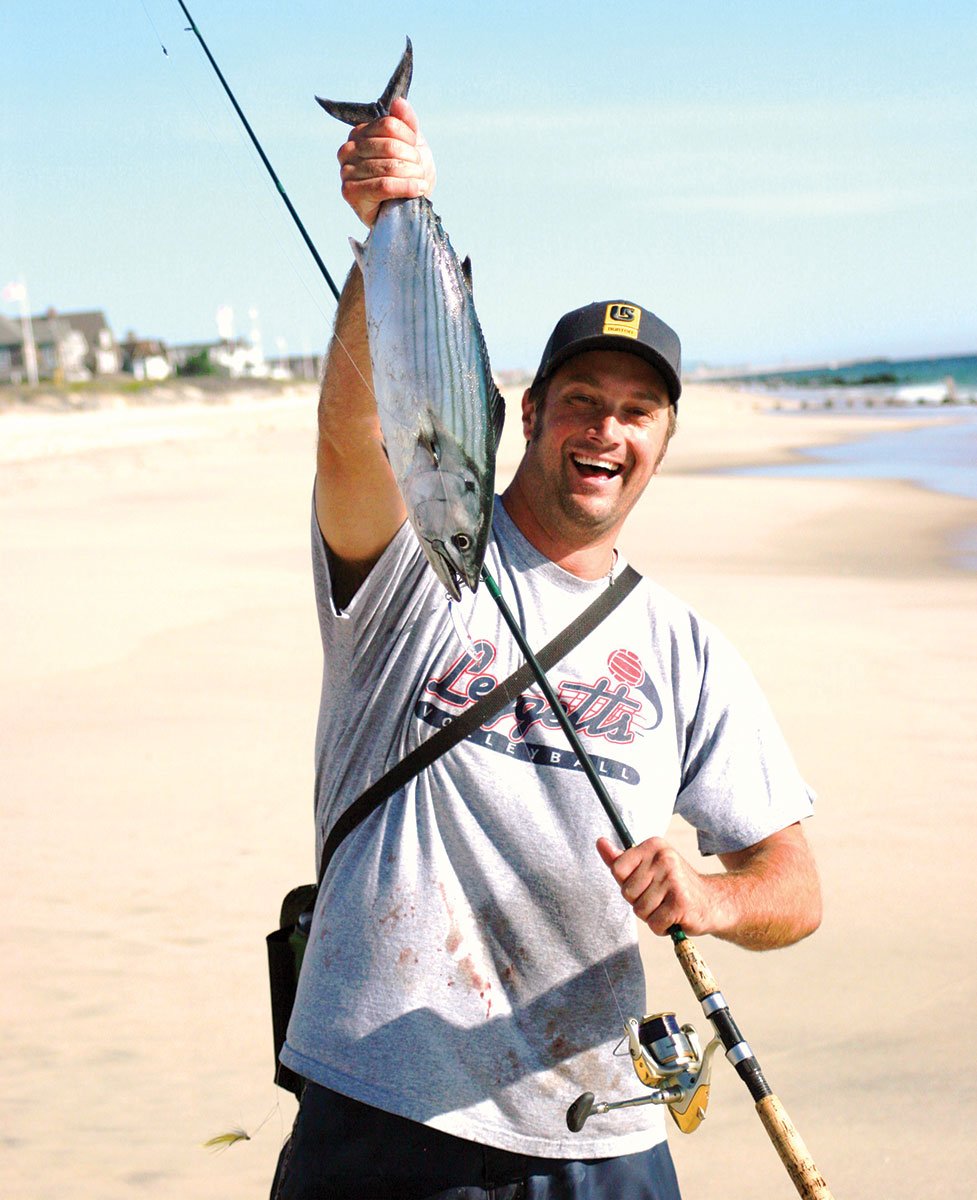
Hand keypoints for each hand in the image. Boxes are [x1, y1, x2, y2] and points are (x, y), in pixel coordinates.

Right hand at [337, 97, 435, 226]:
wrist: (404, 210)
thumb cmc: (406, 176)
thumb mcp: (411, 146)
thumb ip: (406, 123)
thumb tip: (399, 102)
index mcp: (358, 134)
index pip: (388, 125)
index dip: (409, 138)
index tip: (416, 151)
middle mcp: (347, 150)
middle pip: (389, 145)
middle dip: (412, 159)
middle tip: (420, 170)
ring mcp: (345, 172)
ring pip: (388, 166)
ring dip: (412, 174)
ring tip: (420, 181)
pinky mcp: (350, 193)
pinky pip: (384, 185)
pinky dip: (406, 187)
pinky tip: (418, 189)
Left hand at [596, 836, 729, 937]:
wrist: (711, 902)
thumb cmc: (673, 885)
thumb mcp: (647, 867)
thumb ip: (620, 858)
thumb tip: (599, 842)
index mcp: (654, 846)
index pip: (618, 870)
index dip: (628, 884)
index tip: (646, 883)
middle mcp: (664, 858)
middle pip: (627, 892)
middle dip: (640, 902)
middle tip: (660, 898)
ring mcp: (674, 879)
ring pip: (640, 910)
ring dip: (652, 916)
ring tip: (667, 907)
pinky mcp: (681, 902)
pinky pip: (654, 923)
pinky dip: (662, 927)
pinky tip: (674, 917)